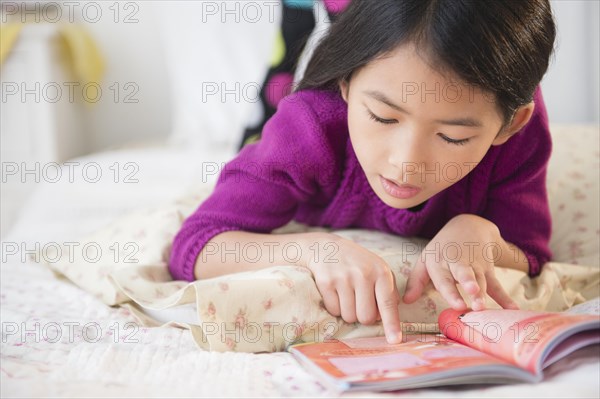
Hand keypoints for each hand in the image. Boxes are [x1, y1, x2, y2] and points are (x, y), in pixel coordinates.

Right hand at [303, 233, 402, 343]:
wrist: (326, 248)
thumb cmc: (357, 263)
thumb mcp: (378, 270)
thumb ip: (388, 292)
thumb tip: (387, 317)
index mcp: (381, 272)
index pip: (388, 304)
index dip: (392, 324)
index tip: (395, 341)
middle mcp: (363, 274)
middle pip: (365, 318)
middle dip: (362, 316)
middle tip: (359, 302)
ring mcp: (343, 278)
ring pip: (348, 317)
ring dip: (347, 312)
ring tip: (346, 294)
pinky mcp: (326, 282)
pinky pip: (333, 311)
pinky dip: (335, 307)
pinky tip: (335, 292)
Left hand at [402, 214, 518, 310]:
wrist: (468, 227)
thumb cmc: (442, 250)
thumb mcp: (426, 260)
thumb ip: (416, 281)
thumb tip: (405, 301)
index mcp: (440, 262)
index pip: (443, 279)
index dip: (450, 292)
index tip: (457, 305)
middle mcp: (458, 263)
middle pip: (464, 275)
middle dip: (469, 285)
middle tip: (472, 296)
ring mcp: (475, 265)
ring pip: (481, 280)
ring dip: (483, 293)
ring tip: (483, 307)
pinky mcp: (488, 269)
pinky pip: (496, 285)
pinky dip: (505, 298)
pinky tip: (513, 310)